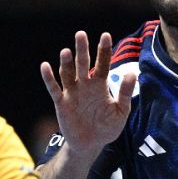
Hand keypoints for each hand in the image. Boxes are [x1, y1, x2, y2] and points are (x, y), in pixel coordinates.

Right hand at [39, 31, 134, 151]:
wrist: (91, 145)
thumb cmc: (107, 127)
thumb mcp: (121, 112)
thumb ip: (125, 93)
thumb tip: (132, 73)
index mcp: (100, 85)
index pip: (103, 63)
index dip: (104, 50)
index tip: (105, 35)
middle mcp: (85, 85)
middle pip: (83, 64)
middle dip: (82, 50)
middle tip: (80, 34)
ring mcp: (72, 92)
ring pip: (68, 73)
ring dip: (66, 63)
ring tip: (66, 51)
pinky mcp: (61, 103)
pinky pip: (54, 88)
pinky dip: (49, 78)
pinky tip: (45, 66)